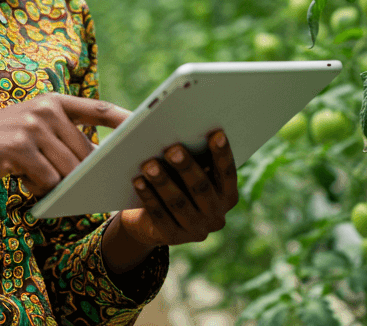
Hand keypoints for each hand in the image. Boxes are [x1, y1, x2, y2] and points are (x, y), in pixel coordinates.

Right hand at [0, 92, 130, 195]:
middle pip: (84, 153)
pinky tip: (21, 179)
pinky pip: (47, 181)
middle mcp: (45, 110)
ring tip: (33, 175)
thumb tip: (97, 161)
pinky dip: (38, 188)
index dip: (125, 118)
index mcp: (54, 101)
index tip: (147, 127)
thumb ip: (63, 135)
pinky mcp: (19, 149)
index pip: (98, 109)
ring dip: (56, 182)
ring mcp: (32, 128)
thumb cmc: (1, 141)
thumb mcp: (33, 126)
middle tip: (70, 182)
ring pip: (68, 170)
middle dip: (81, 173)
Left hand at [117, 128, 237, 246]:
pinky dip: (148, 197)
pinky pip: (160, 216)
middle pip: (202, 189)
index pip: (227, 174)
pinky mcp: (173, 238)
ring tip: (149, 164)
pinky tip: (139, 181)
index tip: (216, 134)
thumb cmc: (175, 183)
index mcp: (228, 196)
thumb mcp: (187, 172)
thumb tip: (181, 128)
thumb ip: (192, 155)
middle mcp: (216, 216)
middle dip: (187, 168)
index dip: (223, 154)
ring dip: (163, 182)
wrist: (154, 221)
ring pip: (179, 203)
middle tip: (173, 149)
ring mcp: (196, 230)